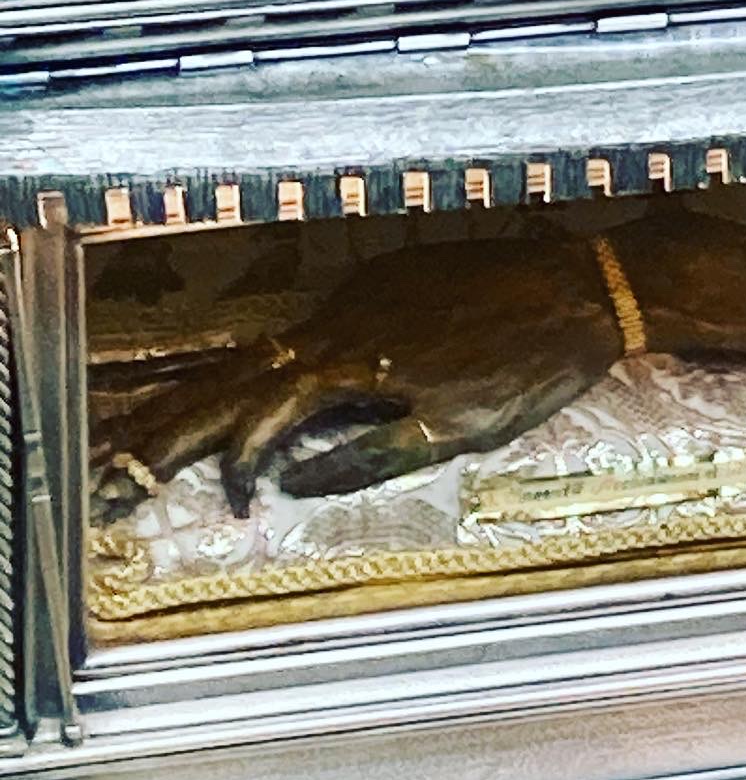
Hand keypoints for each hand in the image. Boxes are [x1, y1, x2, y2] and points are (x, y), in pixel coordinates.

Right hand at [93, 235, 619, 519]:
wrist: (585, 287)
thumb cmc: (529, 366)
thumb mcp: (454, 429)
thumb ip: (367, 456)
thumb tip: (291, 481)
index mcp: (354, 360)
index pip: (262, 417)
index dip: (234, 464)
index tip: (231, 502)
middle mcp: (343, 317)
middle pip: (245, 372)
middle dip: (182, 415)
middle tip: (125, 453)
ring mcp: (363, 291)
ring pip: (276, 343)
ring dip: (223, 384)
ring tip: (174, 417)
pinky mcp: (389, 277)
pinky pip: (315, 321)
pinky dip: (276, 356)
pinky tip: (264, 376)